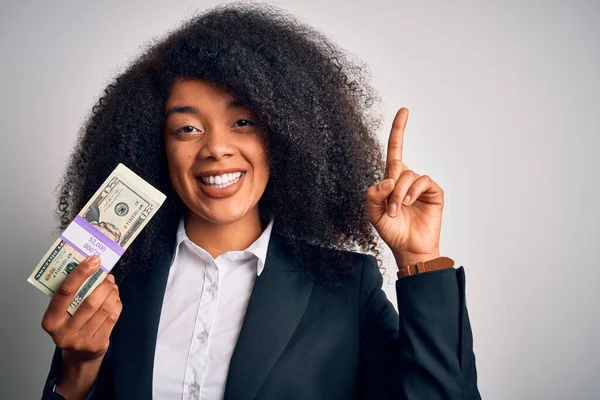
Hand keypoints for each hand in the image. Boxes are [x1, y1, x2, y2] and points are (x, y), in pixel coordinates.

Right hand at [41, 255, 121, 398]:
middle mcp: (63, 333)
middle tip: (108, 275)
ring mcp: (81, 341)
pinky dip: (116, 304)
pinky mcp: (97, 345)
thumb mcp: (63, 313)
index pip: (65, 292)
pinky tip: (115, 298)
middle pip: (89, 301)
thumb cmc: (70, 326)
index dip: (81, 273)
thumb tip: (91, 267)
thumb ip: (72, 295)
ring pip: (103, 309)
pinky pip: (112, 318)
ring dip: (112, 293)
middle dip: (102, 285)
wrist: (79, 356)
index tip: (93, 259)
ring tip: (113, 285)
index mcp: (50, 321)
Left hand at [366, 108, 443, 265]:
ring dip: (400, 194)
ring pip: (408, 176)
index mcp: (392, 180)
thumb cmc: (391, 231)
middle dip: (391, 188)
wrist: (409, 248)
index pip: (395, 149)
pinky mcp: (434, 192)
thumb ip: (373, 195)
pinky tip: (410, 204)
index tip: (404, 110)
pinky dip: (413, 192)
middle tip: (391, 210)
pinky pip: (423, 181)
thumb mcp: (373, 213)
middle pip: (397, 165)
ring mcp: (421, 185)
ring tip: (397, 212)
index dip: (399, 130)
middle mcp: (407, 179)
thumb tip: (388, 180)